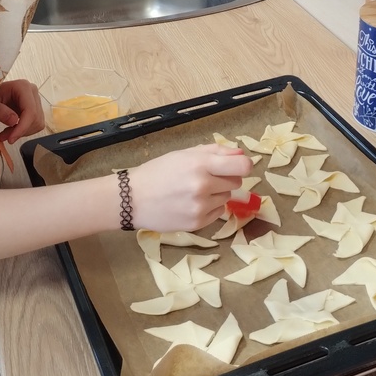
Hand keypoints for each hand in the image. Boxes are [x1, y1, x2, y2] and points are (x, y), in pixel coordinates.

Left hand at [0, 79, 43, 143]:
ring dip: (22, 132)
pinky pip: (36, 125)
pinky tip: (13, 129)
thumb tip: (14, 121)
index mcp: (23, 87)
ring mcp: (36, 100)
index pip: (30, 110)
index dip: (22, 127)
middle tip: (4, 136)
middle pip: (35, 118)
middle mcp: (33, 92)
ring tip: (6, 133)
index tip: (11, 139)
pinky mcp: (36, 109)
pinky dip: (24, 131)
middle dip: (20, 131)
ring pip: (37, 123)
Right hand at [127, 144, 250, 231]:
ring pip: (226, 197)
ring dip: (216, 193)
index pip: (242, 166)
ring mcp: (201, 207)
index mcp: (200, 164)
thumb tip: (240, 154)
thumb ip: (215, 152)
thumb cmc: (158, 172)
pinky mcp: (198, 224)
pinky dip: (209, 207)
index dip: (243, 165)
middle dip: (225, 178)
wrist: (132, 199)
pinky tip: (190, 203)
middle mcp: (203, 186)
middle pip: (236, 182)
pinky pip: (217, 213)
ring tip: (193, 191)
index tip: (238, 166)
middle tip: (206, 177)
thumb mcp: (184, 154)